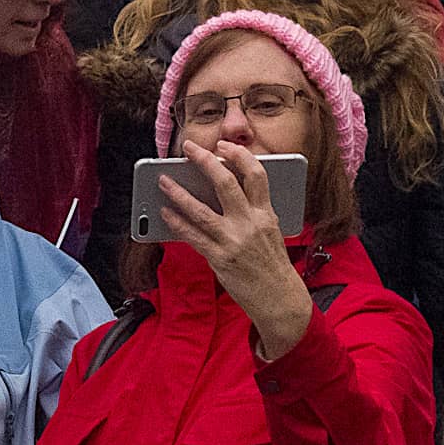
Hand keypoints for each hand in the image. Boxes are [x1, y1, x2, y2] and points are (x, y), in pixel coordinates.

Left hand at [159, 140, 311, 359]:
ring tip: (164, 180)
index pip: (256, 175)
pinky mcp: (219, 258)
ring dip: (179, 193)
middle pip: (226, 184)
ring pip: (201, 210)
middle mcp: (251, 224)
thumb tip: (221, 191)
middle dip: (205, 161)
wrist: (280, 299)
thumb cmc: (271, 264)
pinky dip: (176, 222)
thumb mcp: (271, 231)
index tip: (224, 145)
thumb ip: (252, 211)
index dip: (239, 156)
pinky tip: (165, 213)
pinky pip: (192, 236)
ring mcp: (234, 241)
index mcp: (267, 214)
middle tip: (188, 148)